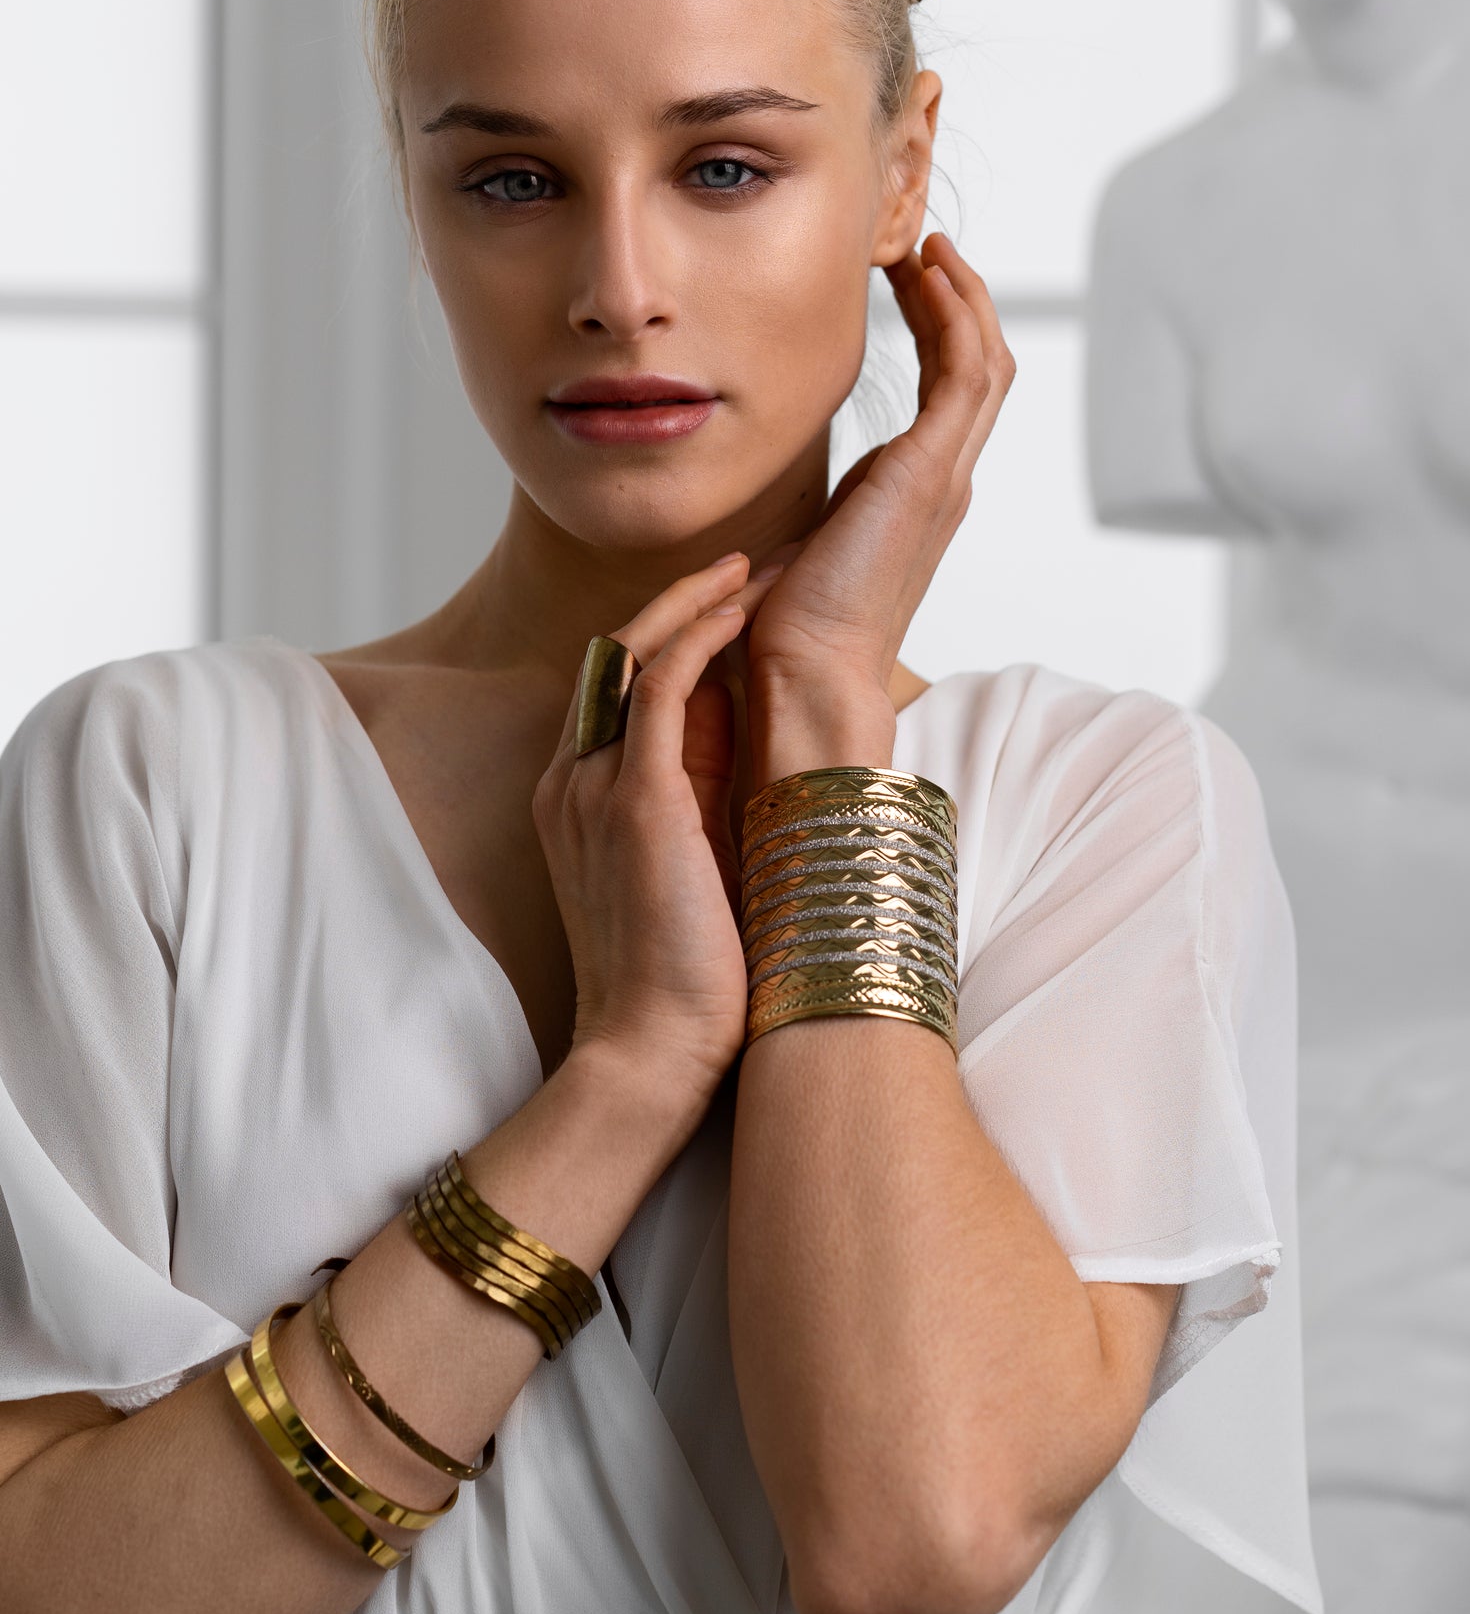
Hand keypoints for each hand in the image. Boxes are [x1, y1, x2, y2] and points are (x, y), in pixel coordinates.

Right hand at [532, 555, 778, 1106]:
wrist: (651, 1053)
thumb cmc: (683, 977)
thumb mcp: (687, 861)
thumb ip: (699, 791)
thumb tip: (746, 726)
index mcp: (577, 797)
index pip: (616, 687)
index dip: (672, 633)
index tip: (731, 600)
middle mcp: (572, 779)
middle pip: (616, 652)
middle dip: (683, 599)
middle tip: (748, 560)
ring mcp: (595, 785)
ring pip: (635, 651)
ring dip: (696, 600)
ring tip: (752, 566)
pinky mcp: (635, 798)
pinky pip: (661, 683)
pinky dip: (700, 634)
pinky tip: (742, 607)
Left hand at [747, 233, 1013, 778]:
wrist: (803, 680)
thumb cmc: (786, 633)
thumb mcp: (794, 546)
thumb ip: (802, 513)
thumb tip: (768, 506)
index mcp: (912, 496)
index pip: (946, 392)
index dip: (934, 328)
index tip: (903, 278)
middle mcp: (942, 481)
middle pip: (979, 365)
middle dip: (956, 299)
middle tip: (922, 243)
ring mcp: (945, 476)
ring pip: (984, 360)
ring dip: (961, 295)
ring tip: (926, 244)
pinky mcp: (931, 472)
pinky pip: (967, 371)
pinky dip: (956, 314)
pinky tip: (926, 270)